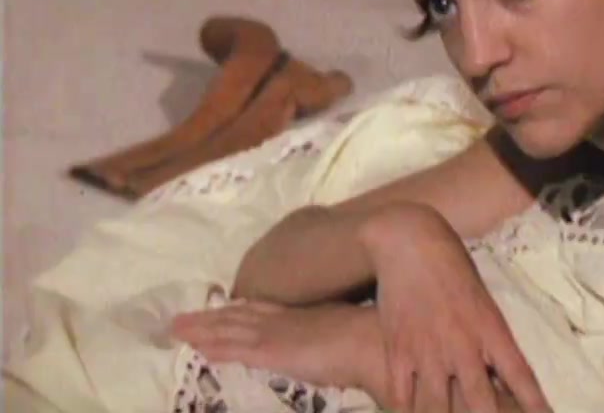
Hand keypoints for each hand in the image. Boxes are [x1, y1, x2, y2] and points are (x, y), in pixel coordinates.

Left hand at [170, 300, 388, 395]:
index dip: (240, 309)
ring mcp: (276, 333)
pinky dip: (215, 346)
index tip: (223, 305)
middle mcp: (285, 319)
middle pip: (240, 315)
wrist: (374, 341)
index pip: (264, 310)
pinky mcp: (271, 350)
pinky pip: (235, 348)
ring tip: (176, 328)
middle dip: (211, 317)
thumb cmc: (371, 338)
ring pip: (230, 329)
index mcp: (305, 315)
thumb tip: (341, 336)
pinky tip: (196, 347)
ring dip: (202, 329)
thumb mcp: (350, 331)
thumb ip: (337, 332)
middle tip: (183, 318)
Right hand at [359, 203, 550, 412]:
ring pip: (437, 407)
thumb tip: (500, 373)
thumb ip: (490, 337)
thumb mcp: (482, 299)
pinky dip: (407, 410)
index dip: (534, 403)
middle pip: (480, 402)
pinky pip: (401, 396)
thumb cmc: (452, 265)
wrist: (410, 242)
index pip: (519, 375)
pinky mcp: (398, 350)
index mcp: (490, 328)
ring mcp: (428, 350)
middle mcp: (462, 344)